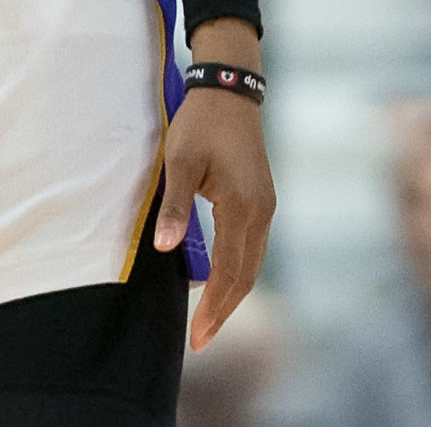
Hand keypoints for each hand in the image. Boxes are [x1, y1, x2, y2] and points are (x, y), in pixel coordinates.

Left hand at [157, 23, 274, 350]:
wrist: (231, 89)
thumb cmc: (201, 123)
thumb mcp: (180, 161)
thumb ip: (174, 207)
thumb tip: (164, 248)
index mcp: (243, 207)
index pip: (231, 272)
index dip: (215, 309)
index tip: (197, 339)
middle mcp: (262, 211)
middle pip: (248, 275)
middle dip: (226, 310)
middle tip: (202, 341)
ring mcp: (267, 204)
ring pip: (254, 263)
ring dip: (235, 293)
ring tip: (210, 320)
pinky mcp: (263, 198)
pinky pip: (254, 247)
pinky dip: (240, 271)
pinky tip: (222, 282)